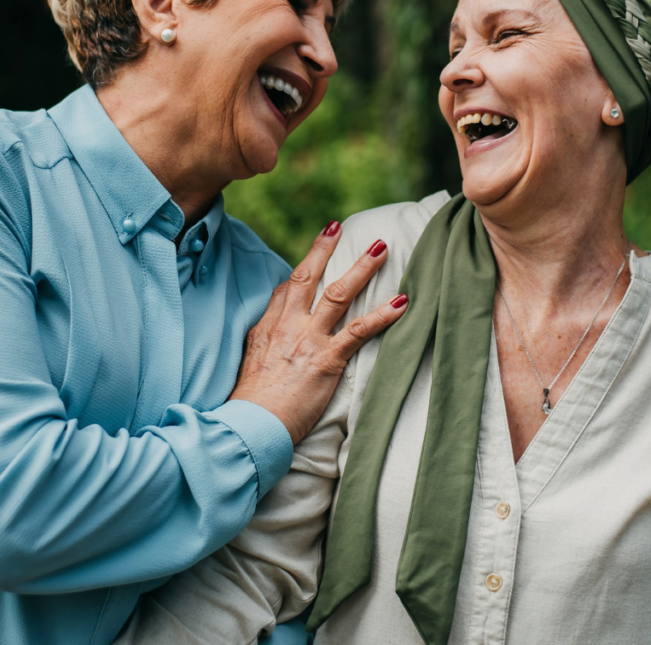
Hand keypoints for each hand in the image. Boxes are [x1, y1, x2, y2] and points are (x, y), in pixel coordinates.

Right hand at [228, 222, 407, 443]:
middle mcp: (287, 326)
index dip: (301, 271)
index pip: (285, 290)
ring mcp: (308, 340)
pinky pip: (359, 331)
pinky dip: (382, 315)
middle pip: (307, 277)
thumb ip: (263, 347)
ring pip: (338, 294)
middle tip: (337, 226)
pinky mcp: (327, 360)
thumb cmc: (249, 406)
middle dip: (323, 249)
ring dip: (362, 268)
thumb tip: (271, 343)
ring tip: (381, 247)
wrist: (250, 426)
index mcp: (266, 327)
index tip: (314, 257)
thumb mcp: (249, 366)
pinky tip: (401, 302)